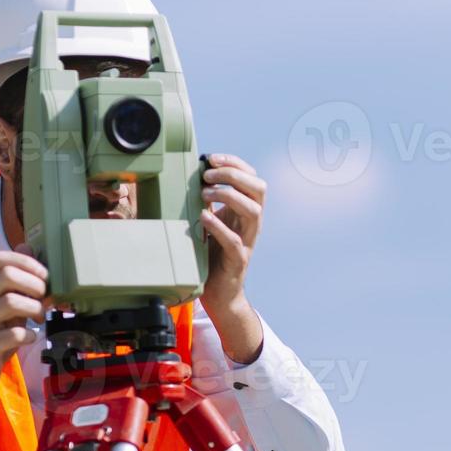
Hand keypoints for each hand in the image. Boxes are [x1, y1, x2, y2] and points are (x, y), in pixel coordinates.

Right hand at [0, 248, 49, 436]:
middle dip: (34, 284)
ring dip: (34, 309)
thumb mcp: (7, 307)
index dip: (27, 261)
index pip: (0, 258)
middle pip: (7, 276)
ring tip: (40, 320)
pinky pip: (11, 334)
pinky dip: (28, 334)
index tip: (44, 277)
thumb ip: (18, 282)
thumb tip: (28, 247)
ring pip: (9, 302)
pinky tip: (31, 337)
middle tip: (44, 300)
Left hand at [199, 153, 265, 363]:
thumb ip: (207, 200)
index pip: (251, 177)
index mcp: (247, 210)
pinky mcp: (238, 260)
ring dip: (228, 196)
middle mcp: (252, 223)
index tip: (211, 158)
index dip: (235, 163)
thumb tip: (192, 174)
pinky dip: (219, 227)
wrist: (218, 293)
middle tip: (208, 176)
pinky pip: (234, 241)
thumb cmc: (212, 254)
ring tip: (204, 194)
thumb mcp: (210, 220)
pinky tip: (203, 218)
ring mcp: (247, 241)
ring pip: (253, 210)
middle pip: (259, 189)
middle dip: (234, 175)